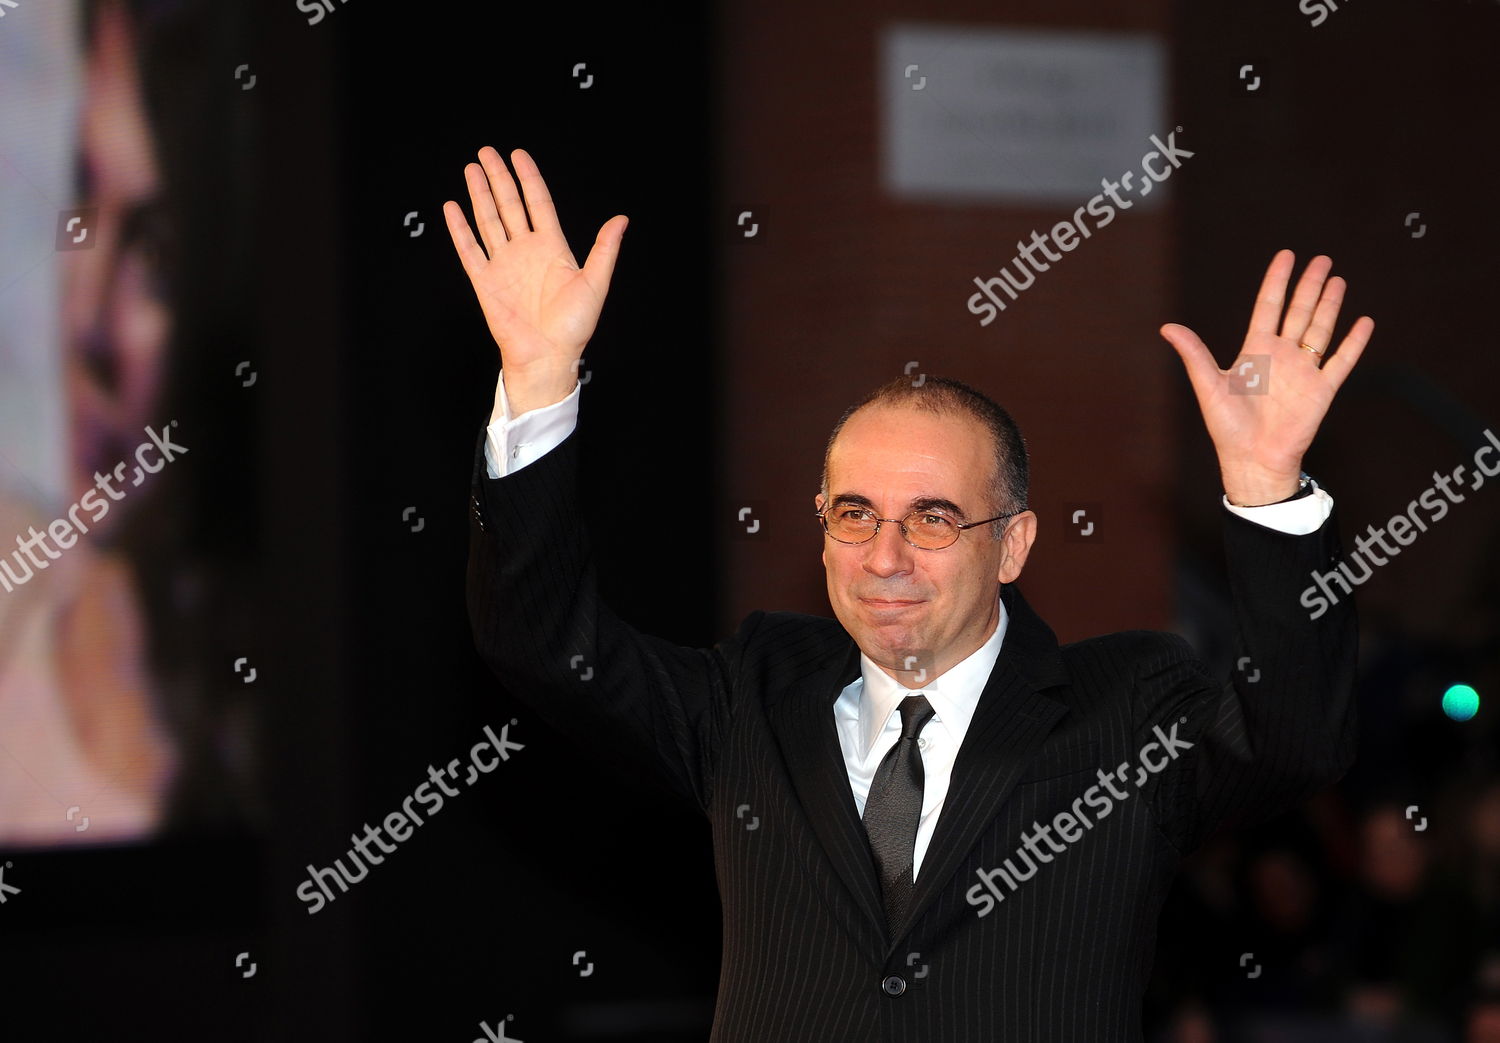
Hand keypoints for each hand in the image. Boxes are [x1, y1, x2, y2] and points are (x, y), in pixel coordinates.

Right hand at [443, 147, 626, 411]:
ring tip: (472, 169)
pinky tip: (453, 207)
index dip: (529, 178)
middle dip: (498, 177)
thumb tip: (622, 219)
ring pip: (489, 220)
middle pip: (509, 204)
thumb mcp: (595, 283)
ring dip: (480, 194)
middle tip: (486, 152)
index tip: (518, 154)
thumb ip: (605, 249)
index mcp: (552, 248)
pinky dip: (460, 229)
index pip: (538, 203)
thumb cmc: (574, 327)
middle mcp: (526, 251)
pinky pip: (470, 249)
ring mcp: (504, 264)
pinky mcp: (485, 281)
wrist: (548, 356)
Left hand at [1159, 250, 1373, 505]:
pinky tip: (1364, 322)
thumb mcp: (1208, 385)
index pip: (1268, 306)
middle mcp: (1281, 356)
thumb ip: (1194, 354)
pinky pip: (1341, 361)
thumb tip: (1167, 327)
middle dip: (1309, 286)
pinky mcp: (1322, 390)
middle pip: (1298, 312)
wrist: (1252, 459)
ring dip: (1330, 305)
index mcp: (1255, 351)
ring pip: (1320, 329)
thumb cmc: (1227, 427)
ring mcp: (1303, 371)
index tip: (1286, 255)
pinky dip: (1354, 343)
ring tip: (1338, 280)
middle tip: (1321, 259)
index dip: (1277, 281)